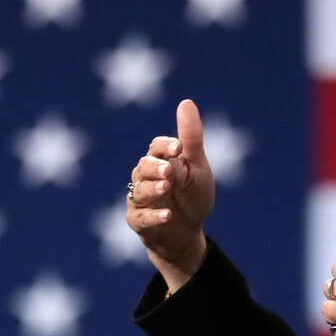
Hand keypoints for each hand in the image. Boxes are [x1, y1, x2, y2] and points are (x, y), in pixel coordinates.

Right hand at [126, 99, 214, 290]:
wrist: (188, 233)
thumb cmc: (192, 197)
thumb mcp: (197, 168)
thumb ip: (191, 139)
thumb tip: (186, 102)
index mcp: (161, 162)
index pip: (156, 147)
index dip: (165, 146)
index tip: (179, 148)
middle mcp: (146, 179)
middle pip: (143, 167)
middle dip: (156, 167)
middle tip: (170, 170)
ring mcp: (141, 201)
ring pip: (138, 190)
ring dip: (152, 188)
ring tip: (167, 186)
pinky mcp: (138, 222)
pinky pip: (140, 218)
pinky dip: (153, 216)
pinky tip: (168, 215)